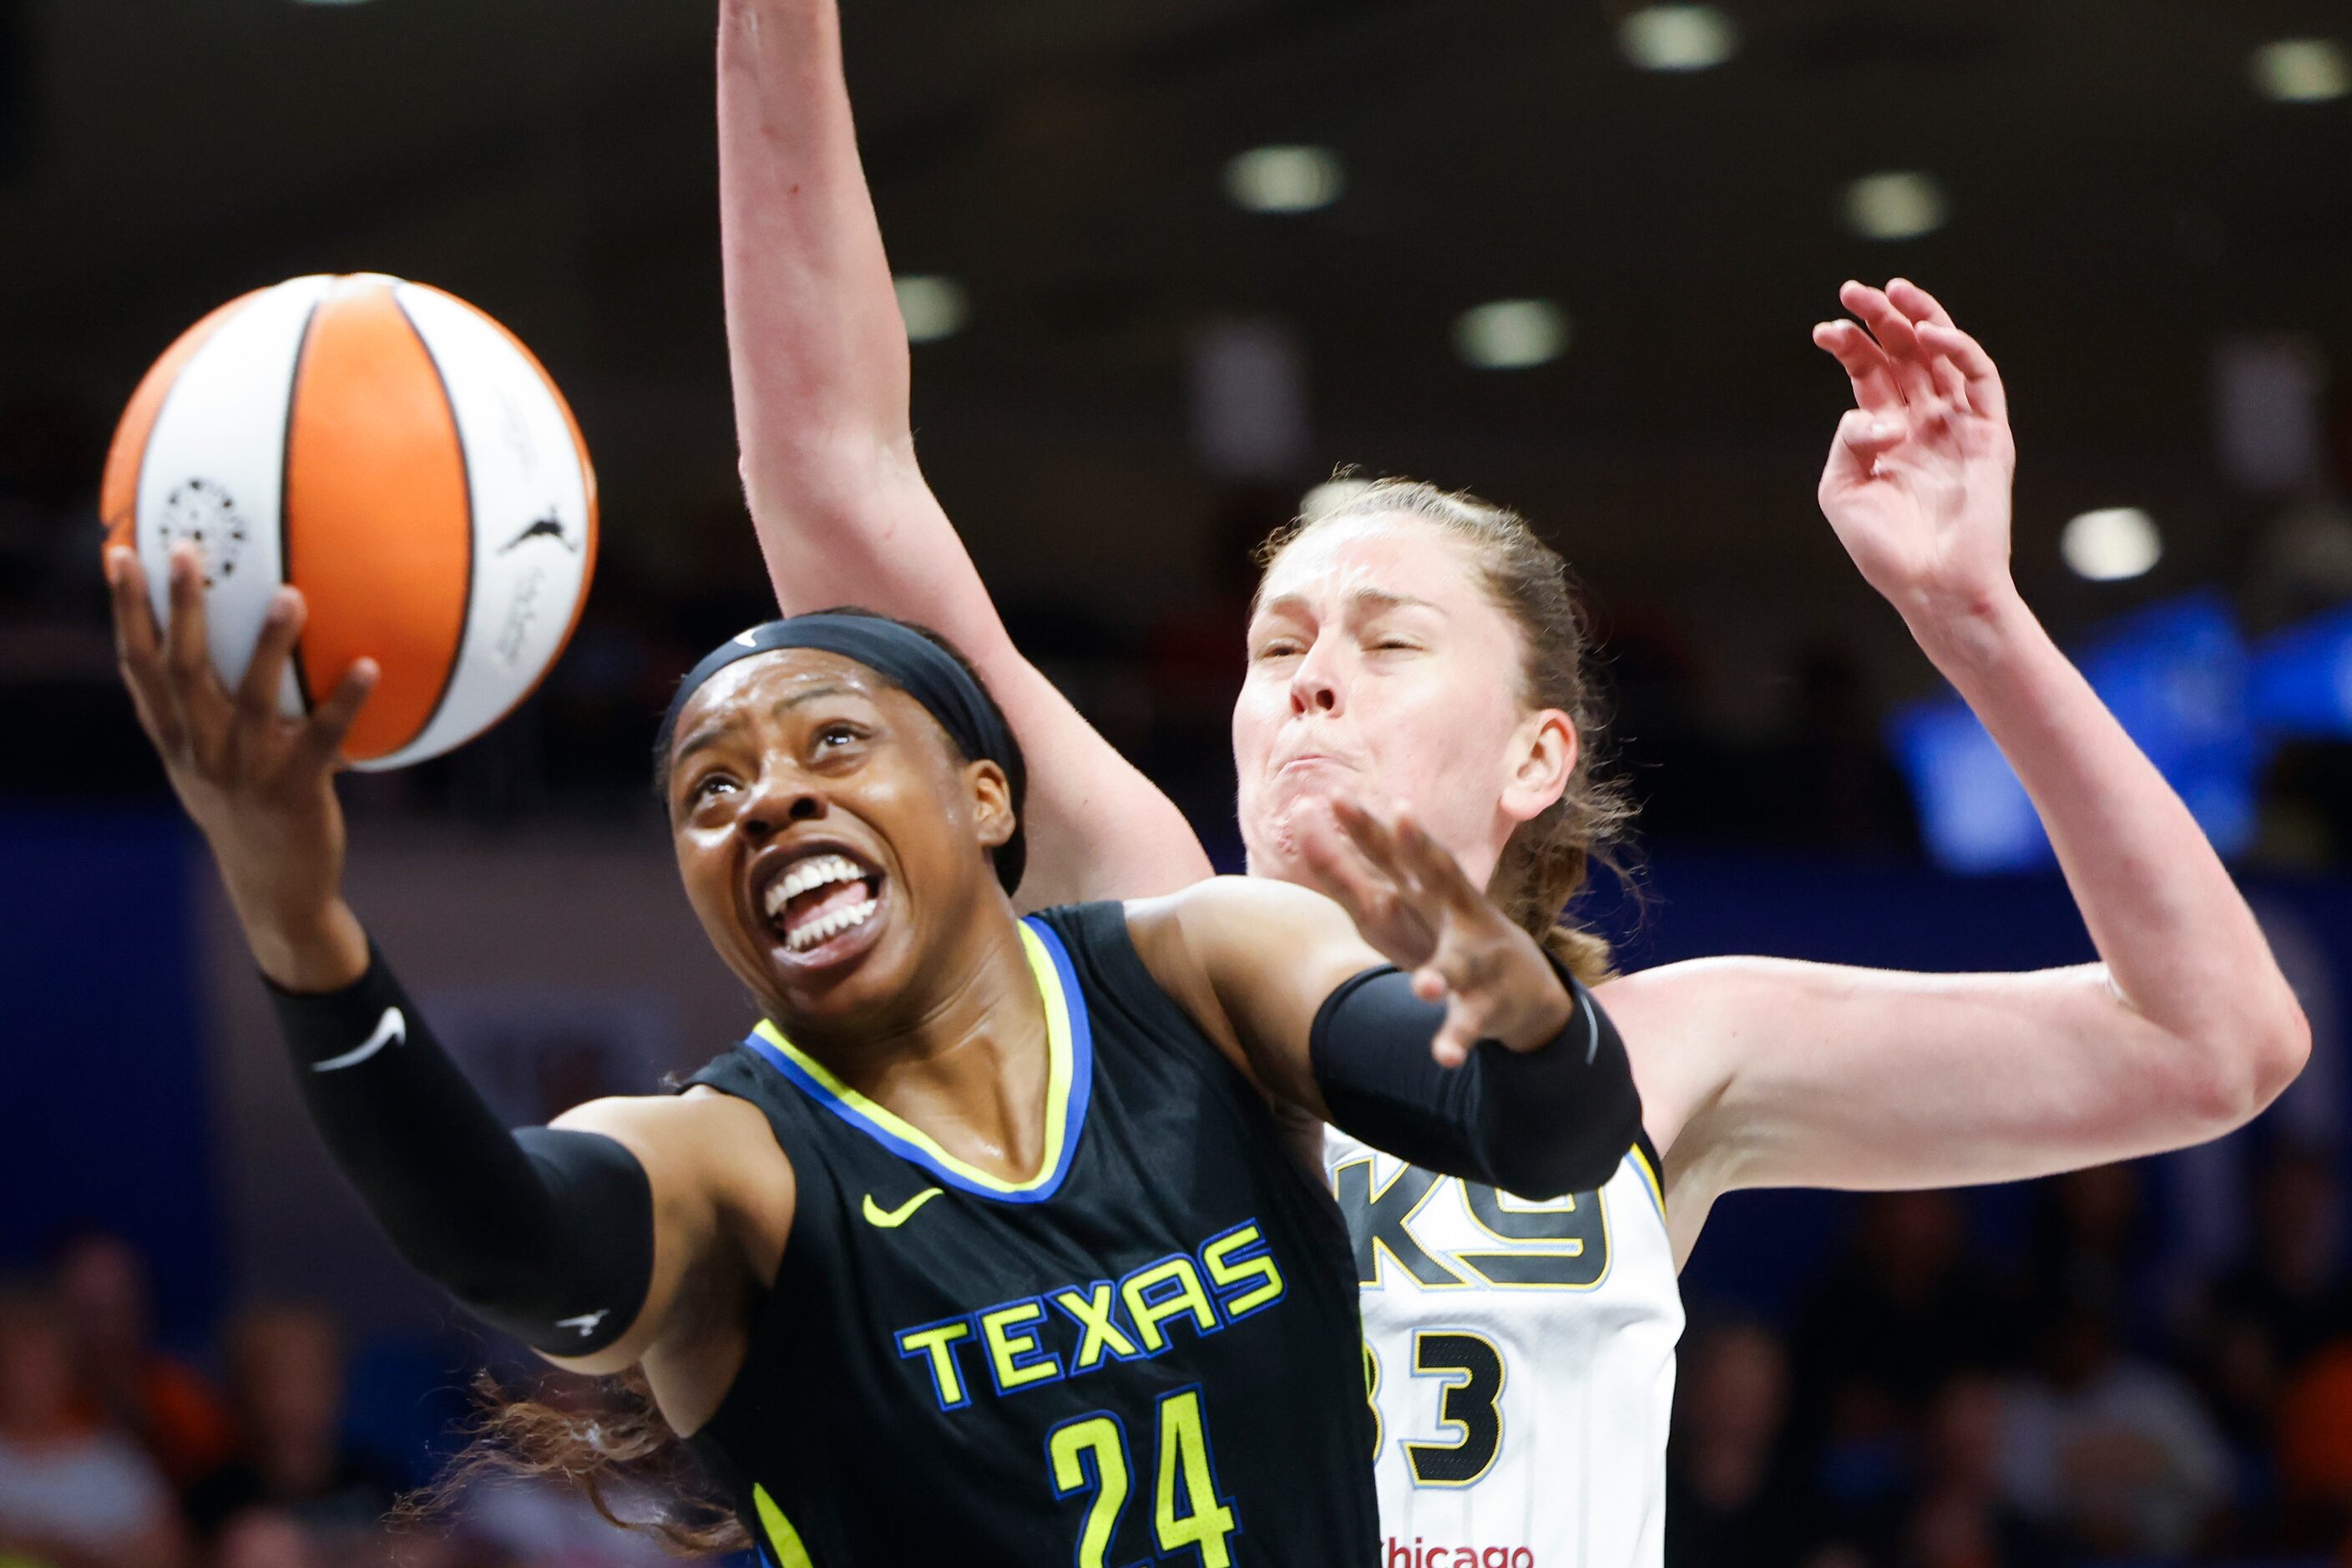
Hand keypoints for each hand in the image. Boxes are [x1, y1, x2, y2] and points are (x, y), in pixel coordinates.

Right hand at [109, 543, 375, 989]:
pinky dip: (346, 703)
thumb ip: (197, 713)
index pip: (138, 664)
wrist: (276, 889)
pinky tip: (370, 667)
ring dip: (269, 646)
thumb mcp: (204, 764)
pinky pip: (323, 739)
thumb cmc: (245, 811)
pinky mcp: (296, 791)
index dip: (126, 611)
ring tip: (290, 594)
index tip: (119, 554)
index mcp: (175, 738)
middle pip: (180, 669)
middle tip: (188, 549)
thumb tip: (202, 646)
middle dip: (181, 608)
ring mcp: (245, 772)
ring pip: (251, 700)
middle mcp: (199, 751)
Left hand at [1293, 795, 1570, 1065]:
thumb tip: (1301, 826)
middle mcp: (1458, 914)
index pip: (1398, 852)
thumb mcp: (1394, 906)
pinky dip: (1454, 1039)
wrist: (1524, 990)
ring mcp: (1476, 959)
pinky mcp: (1486, 1004)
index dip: (1369, 826)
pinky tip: (1442, 1055)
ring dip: (1439, 974)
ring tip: (1422, 987)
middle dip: (1419, 848)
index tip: (1336, 796)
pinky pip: (1467, 1022)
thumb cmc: (1441, 937)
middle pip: (1439, 875)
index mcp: (1430, 891)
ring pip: (1456, 964)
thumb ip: (1347, 873)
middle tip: (1402, 818)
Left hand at [1812, 279, 2018, 630]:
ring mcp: (1958, 425)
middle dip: (1880, 318)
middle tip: (1853, 291)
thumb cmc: (1884, 550)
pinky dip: (1958, 350)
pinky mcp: (1991, 435)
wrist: (1932, 589)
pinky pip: (1980, 380)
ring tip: (1893, 292)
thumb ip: (1848, 440)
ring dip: (1919, 319)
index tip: (1823, 330)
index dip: (1849, 345)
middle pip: (1903, 354)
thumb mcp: (1842, 491)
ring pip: (1943, 355)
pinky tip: (1928, 336)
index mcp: (1885, 434)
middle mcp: (1922, 422)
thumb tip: (1880, 413)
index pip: (1869, 373)